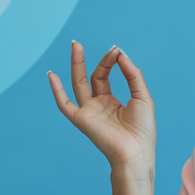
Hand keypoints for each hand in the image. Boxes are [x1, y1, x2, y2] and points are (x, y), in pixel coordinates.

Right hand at [47, 42, 156, 172]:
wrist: (135, 151)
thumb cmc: (143, 129)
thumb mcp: (142, 96)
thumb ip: (132, 75)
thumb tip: (120, 54)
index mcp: (113, 102)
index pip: (106, 76)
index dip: (111, 62)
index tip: (117, 51)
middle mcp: (99, 105)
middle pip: (92, 77)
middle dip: (94, 60)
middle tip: (91, 44)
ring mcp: (89, 112)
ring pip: (78, 84)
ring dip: (76, 65)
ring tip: (76, 45)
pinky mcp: (81, 119)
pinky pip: (64, 104)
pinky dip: (57, 91)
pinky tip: (51, 75)